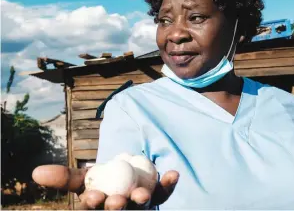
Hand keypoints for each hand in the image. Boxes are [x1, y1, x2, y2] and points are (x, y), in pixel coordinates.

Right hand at [32, 165, 178, 209]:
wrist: (125, 177)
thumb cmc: (101, 182)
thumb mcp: (83, 179)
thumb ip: (64, 177)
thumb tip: (35, 172)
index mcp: (99, 208)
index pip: (94, 210)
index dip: (93, 204)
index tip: (93, 197)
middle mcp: (121, 210)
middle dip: (117, 208)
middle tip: (117, 201)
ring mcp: (140, 207)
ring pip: (142, 208)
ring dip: (142, 201)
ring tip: (142, 195)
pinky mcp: (157, 199)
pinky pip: (164, 194)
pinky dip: (168, 184)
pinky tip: (173, 174)